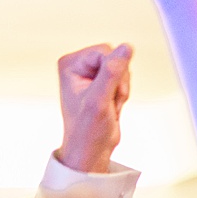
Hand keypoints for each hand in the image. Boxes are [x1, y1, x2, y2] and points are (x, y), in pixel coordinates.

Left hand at [55, 42, 132, 172]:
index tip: (106, 93)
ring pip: (121, 69)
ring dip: (121, 89)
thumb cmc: (88, 130)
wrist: (91, 150)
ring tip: (109, 105)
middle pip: (114, 58)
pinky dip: (122, 93)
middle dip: (118, 81)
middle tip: (108, 101)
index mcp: (70, 64)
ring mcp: (90, 74)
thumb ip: (112, 72)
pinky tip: (111, 105)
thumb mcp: (100, 99)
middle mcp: (78, 65)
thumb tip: (126, 47)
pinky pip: (123, 78)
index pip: (104, 51)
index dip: (113, 72)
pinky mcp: (101, 82)